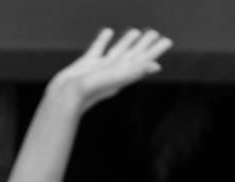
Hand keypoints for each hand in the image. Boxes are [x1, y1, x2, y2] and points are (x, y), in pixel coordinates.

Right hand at [47, 28, 172, 111]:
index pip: (145, 59)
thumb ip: (137, 71)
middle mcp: (116, 71)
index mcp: (125, 74)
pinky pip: (99, 48)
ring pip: (119, 51)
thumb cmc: (92, 89)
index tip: (167, 41)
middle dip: (146, 44)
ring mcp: (102, 67)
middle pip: (135, 54)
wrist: (67, 96)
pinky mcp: (88, 63)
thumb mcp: (116, 78)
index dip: (156, 50)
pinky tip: (108, 32)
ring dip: (128, 41)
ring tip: (137, 32)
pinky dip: (104, 40)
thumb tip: (157, 66)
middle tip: (156, 33)